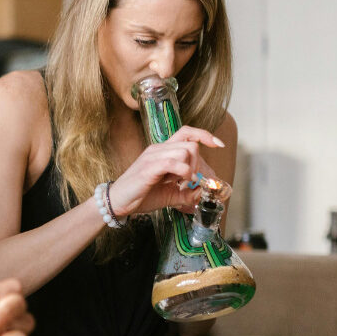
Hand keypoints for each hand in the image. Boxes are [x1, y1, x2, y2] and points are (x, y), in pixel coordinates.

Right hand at [106, 125, 224, 216]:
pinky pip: (173, 162)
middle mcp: (158, 149)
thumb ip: (187, 193)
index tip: (219, 144)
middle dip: (199, 163)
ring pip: (184, 151)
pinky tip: (180, 182)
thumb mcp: (170, 195)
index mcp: (163, 151)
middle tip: (195, 181)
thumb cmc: (141, 196)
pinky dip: (183, 172)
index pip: (186, 133)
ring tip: (184, 183)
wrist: (118, 203)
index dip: (204, 135)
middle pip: (190, 144)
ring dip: (191, 168)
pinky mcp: (149, 167)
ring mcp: (153, 156)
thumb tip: (203, 191)